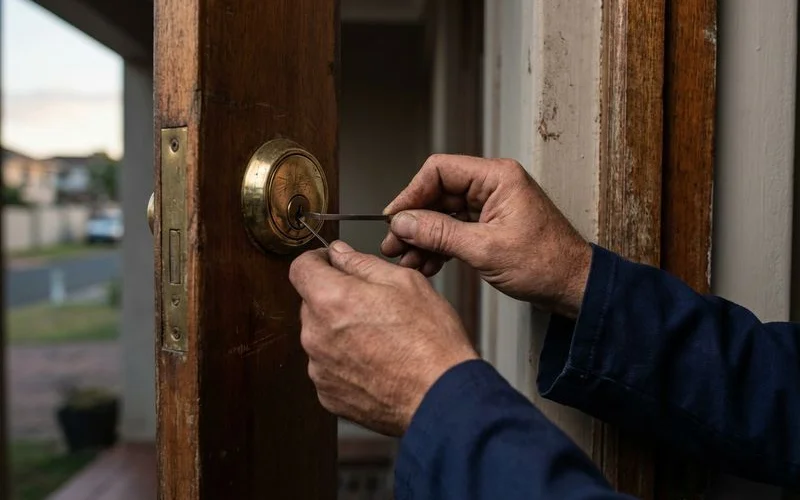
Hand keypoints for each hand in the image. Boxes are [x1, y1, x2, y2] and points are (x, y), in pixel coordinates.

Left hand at [289, 242, 477, 435]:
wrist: (443, 397)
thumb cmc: (431, 341)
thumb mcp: (405, 282)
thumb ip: (362, 263)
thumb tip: (339, 253)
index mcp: (331, 300)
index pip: (301, 268)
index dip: (318, 260)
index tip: (332, 263)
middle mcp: (316, 335)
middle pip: (312, 303)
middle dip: (335, 298)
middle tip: (374, 304)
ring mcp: (320, 369)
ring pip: (321, 336)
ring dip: (340, 331)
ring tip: (381, 338)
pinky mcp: (328, 395)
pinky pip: (329, 367)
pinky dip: (346, 361)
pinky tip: (377, 362)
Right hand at [382, 154, 590, 317]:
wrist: (572, 287)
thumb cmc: (546, 263)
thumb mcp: (485, 249)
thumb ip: (440, 234)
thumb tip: (404, 223)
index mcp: (497, 177)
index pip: (440, 171)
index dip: (412, 193)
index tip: (395, 217)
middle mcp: (492, 186)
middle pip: (437, 194)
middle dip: (414, 221)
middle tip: (394, 245)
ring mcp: (490, 206)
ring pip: (443, 215)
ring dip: (423, 238)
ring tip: (407, 260)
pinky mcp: (489, 226)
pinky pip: (454, 230)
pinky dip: (438, 246)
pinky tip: (426, 264)